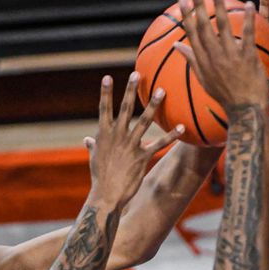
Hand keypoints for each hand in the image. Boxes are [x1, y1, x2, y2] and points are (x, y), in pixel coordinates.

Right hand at [86, 73, 183, 208]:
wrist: (106, 195)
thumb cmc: (99, 177)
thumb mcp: (94, 159)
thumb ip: (93, 146)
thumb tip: (87, 140)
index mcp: (103, 135)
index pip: (103, 110)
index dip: (105, 93)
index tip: (107, 77)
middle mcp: (117, 137)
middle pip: (125, 109)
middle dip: (130, 91)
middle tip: (136, 74)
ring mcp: (130, 146)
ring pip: (144, 121)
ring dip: (153, 106)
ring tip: (162, 91)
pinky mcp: (142, 157)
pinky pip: (158, 143)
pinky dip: (171, 136)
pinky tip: (181, 127)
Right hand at [176, 0, 268, 111]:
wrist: (243, 109)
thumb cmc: (224, 93)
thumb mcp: (203, 78)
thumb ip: (191, 59)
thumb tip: (177, 45)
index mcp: (202, 62)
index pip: (192, 35)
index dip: (187, 17)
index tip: (182, 2)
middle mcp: (213, 58)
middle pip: (204, 28)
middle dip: (198, 7)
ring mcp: (229, 57)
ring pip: (222, 28)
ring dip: (218, 7)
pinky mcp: (246, 58)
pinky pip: (245, 36)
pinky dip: (246, 20)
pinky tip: (246, 5)